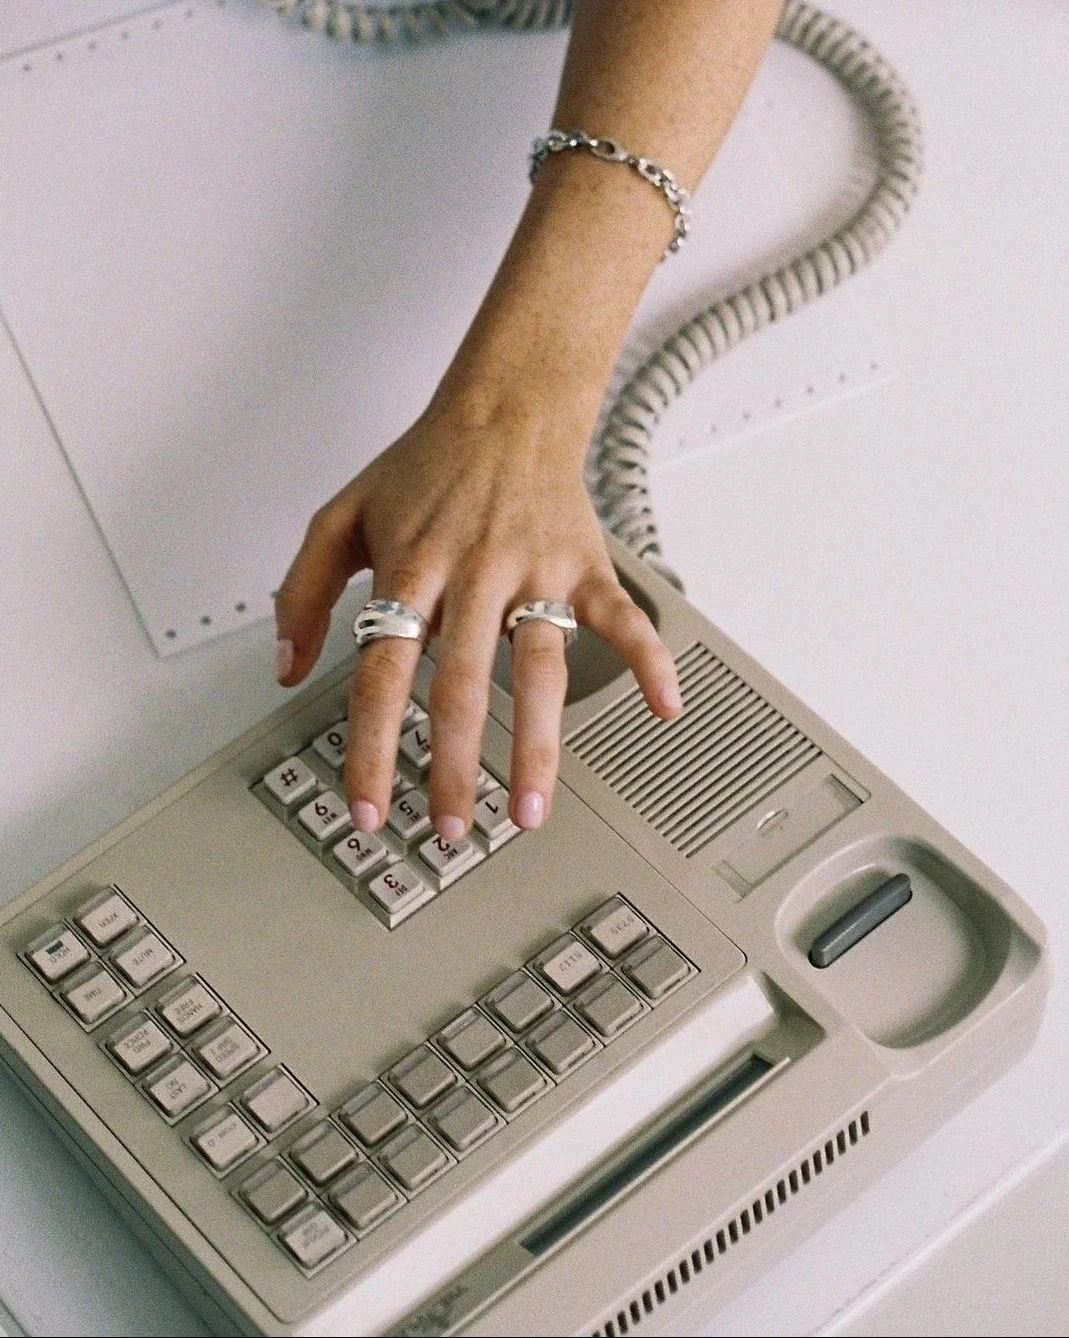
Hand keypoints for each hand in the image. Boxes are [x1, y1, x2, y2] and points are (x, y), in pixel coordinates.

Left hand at [273, 389, 681, 839]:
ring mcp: (536, 570)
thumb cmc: (426, 466)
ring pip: (540, 669)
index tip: (369, 807)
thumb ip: (302, 591)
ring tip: (528, 811)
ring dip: (537, 747)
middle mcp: (475, 573)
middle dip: (454, 768)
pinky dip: (649, 660)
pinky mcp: (586, 564)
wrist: (507, 407)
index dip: (372, 746)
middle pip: (461, 684)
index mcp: (412, 567)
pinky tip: (663, 708)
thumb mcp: (341, 516)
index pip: (382, 672)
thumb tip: (289, 667)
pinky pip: (624, 617)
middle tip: (451, 830)